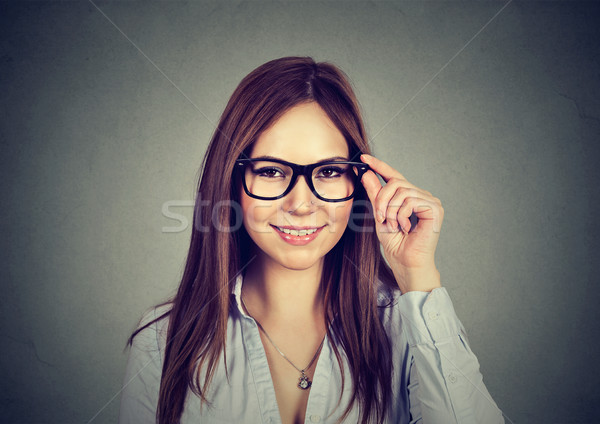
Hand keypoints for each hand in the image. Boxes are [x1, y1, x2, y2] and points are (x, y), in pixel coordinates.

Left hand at [360, 154, 443, 292]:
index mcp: (409, 197)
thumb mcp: (380, 215)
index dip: (379, 166)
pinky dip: (401, 215)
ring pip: (402, 191)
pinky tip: (405, 227)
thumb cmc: (396, 244)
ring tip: (393, 225)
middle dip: (382, 200)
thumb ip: (375, 194)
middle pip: (395, 182)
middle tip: (380, 217)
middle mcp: (421, 195)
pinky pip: (411, 200)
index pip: (394, 176)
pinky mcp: (435, 208)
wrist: (406, 263)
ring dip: (391, 210)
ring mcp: (430, 201)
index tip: (364, 158)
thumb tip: (367, 174)